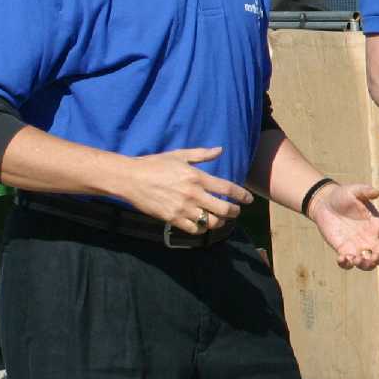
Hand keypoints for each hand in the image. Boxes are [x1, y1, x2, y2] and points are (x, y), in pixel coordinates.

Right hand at [121, 147, 254, 233]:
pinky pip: (193, 229)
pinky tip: (202, 224)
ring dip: (219, 222)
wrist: (130, 178)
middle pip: (224, 209)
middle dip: (234, 212)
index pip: (227, 189)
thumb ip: (201, 155)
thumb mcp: (179, 155)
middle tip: (236, 211)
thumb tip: (220, 149)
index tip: (249, 200)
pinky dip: (201, 229)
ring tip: (220, 219)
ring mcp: (182, 208)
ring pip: (210, 222)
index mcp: (197, 177)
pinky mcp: (171, 218)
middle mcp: (193, 194)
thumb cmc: (154, 164)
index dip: (242, 196)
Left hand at [308, 182, 378, 270]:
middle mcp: (371, 238)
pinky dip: (346, 264)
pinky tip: (341, 258)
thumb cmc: (343, 195)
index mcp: (378, 225)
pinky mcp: (343, 250)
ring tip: (355, 259)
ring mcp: (358, 247)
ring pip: (369, 264)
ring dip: (365, 265)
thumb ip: (365, 191)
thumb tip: (376, 192)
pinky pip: (348, 264)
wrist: (325, 203)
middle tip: (373, 257)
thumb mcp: (354, 190)